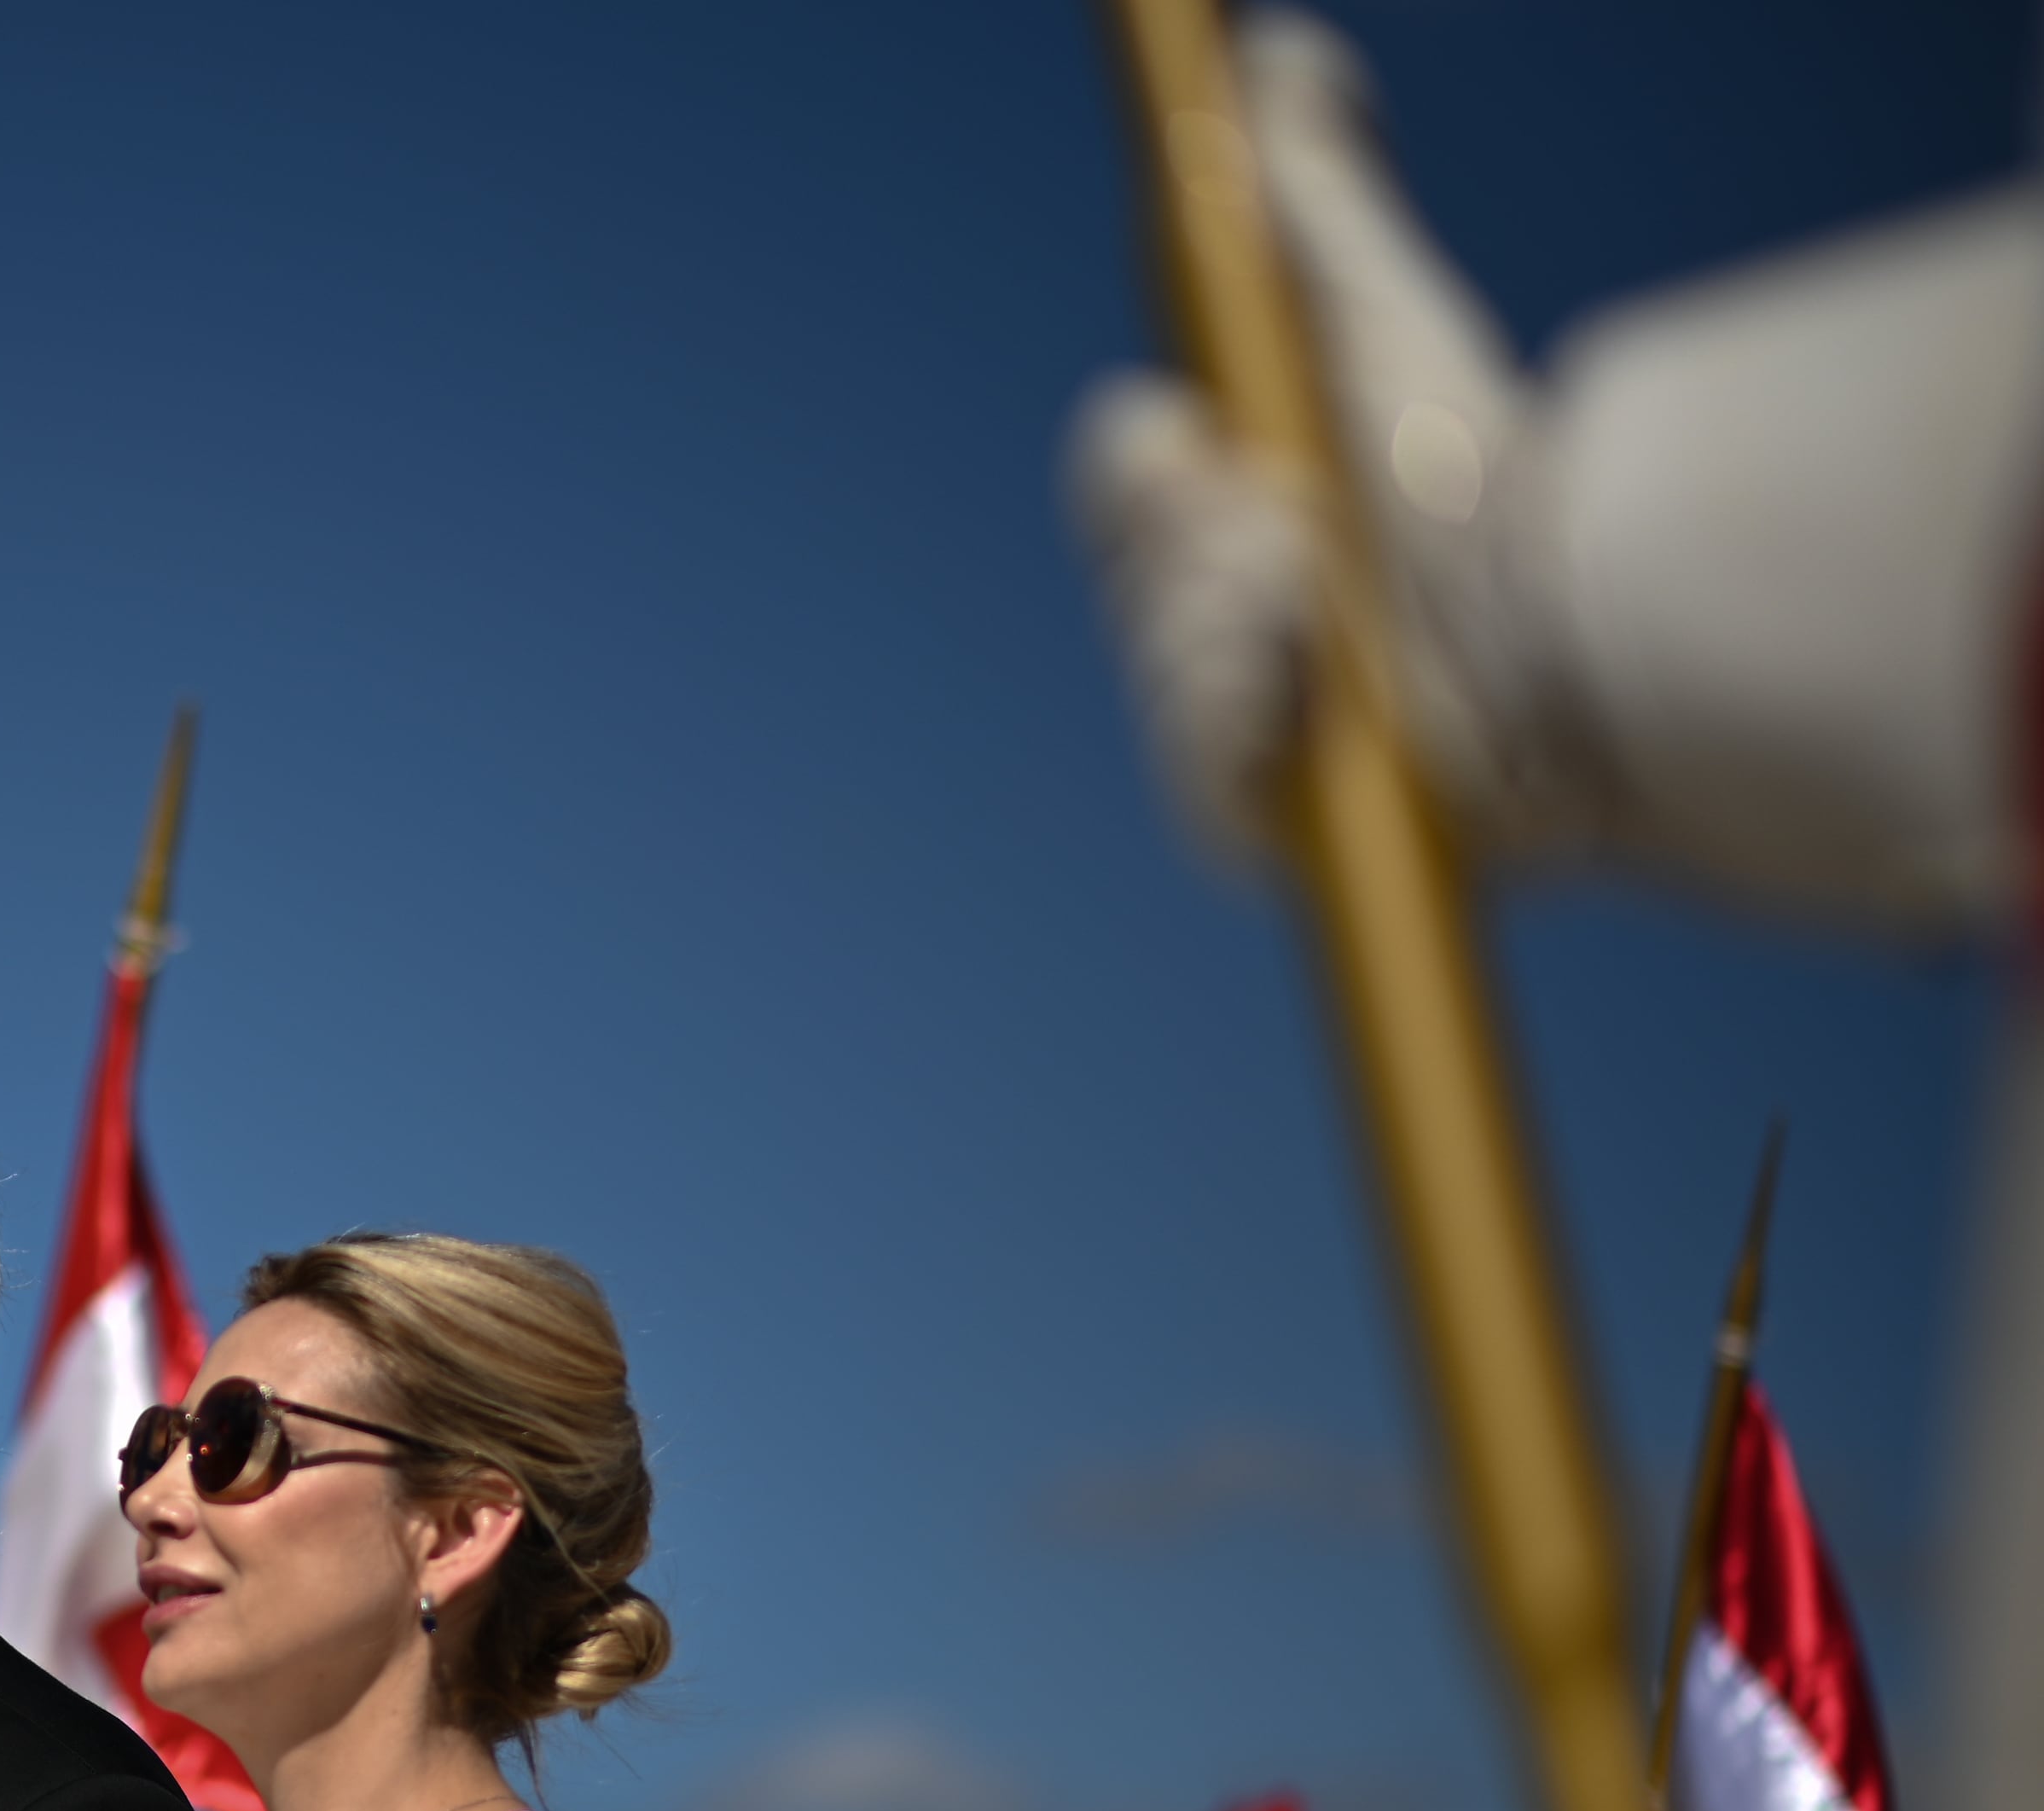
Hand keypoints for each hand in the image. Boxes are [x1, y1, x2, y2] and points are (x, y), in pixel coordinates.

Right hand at [1067, 13, 1592, 866]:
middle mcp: (1244, 618)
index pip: (1127, 468)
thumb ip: (1312, 191)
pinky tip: (1325, 708)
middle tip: (1291, 530)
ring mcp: (1257, 729)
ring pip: (1163, 663)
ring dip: (1237, 627)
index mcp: (1251, 503)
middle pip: (1136, 568)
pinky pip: (1198, 772)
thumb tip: (1270, 55)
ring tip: (1332, 617)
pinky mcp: (1275, 832)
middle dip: (1201, 543)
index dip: (1152, 455)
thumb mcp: (1377, 314)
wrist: (1585, 632)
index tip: (1208, 439)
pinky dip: (1249, 722)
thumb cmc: (1490, 473)